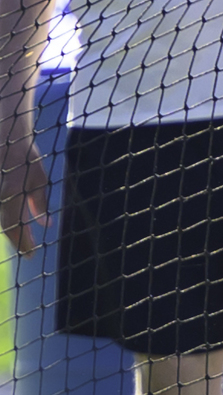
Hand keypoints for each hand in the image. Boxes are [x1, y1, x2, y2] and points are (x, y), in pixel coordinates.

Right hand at [1, 135, 48, 256]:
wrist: (6, 139)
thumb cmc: (25, 159)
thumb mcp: (38, 180)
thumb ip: (39, 203)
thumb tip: (45, 225)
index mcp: (12, 194)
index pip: (15, 228)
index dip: (22, 244)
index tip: (31, 255)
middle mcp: (0, 197)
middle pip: (6, 227)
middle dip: (18, 241)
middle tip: (28, 251)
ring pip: (2, 221)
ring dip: (13, 231)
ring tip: (23, 239)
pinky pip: (1, 212)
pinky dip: (8, 221)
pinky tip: (17, 224)